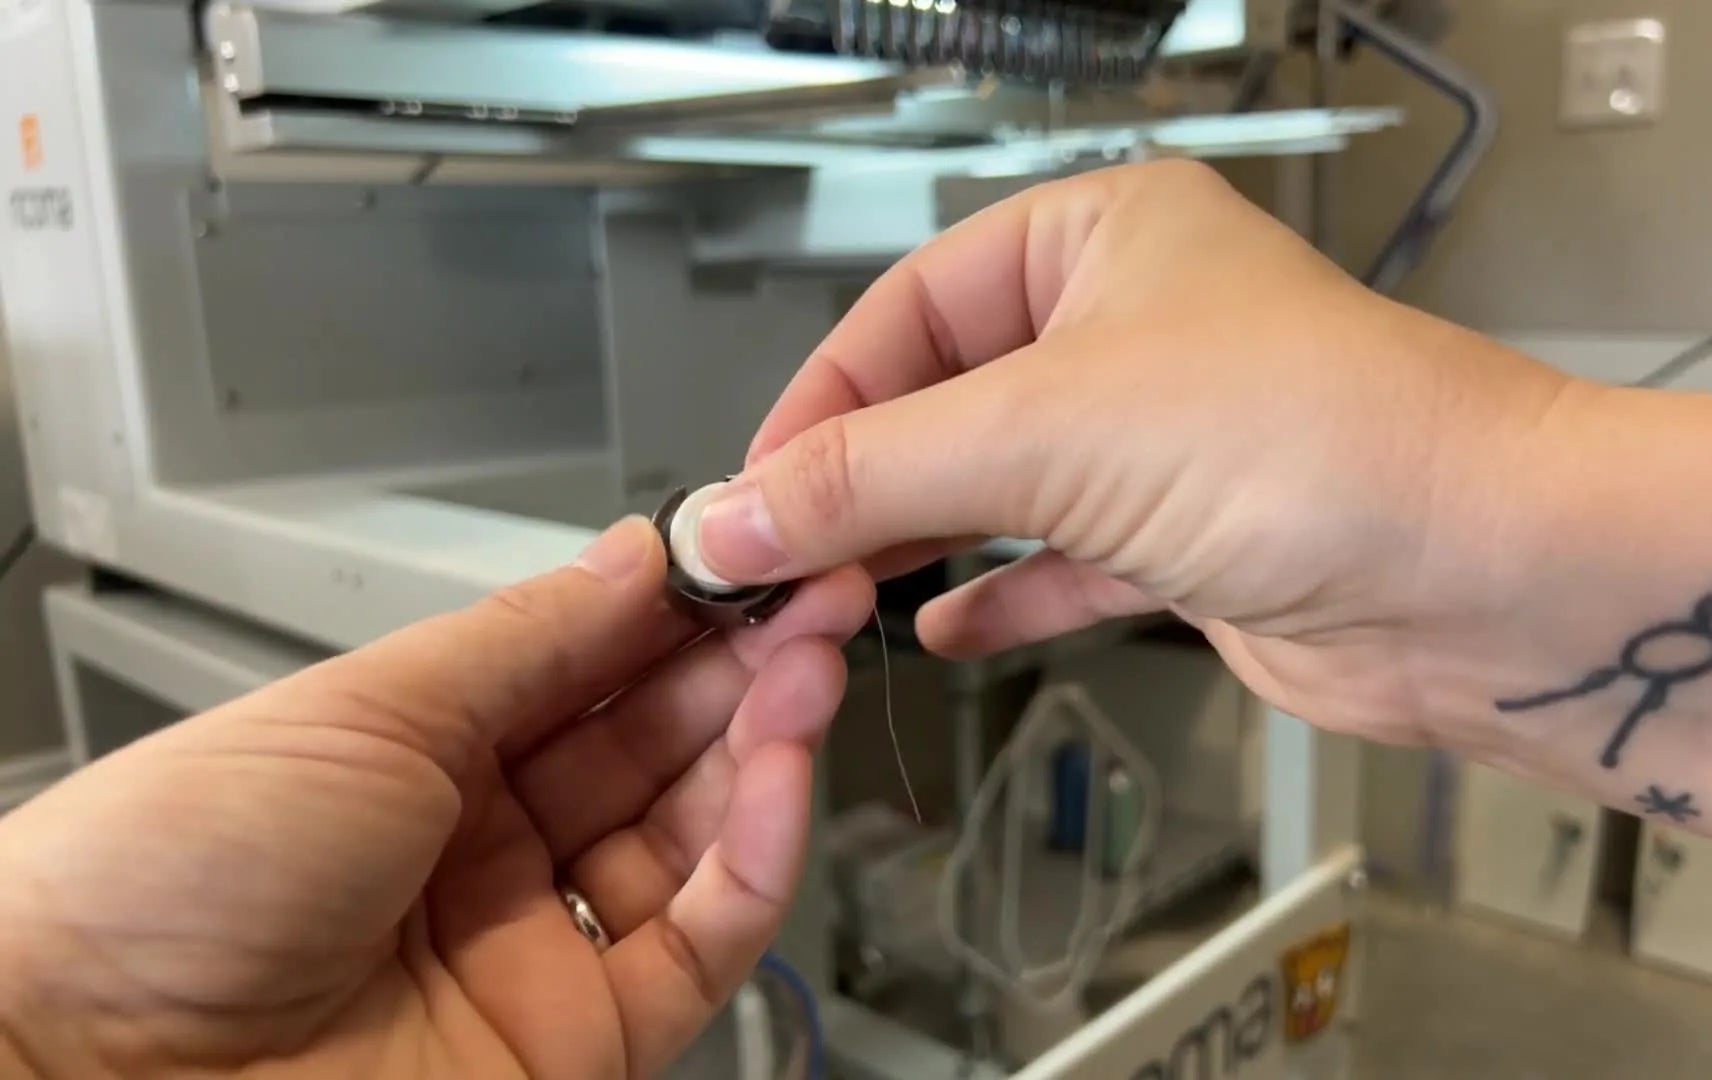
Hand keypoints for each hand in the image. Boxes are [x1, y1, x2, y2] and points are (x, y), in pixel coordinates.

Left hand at [0, 519, 871, 1077]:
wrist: (94, 1069)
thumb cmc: (166, 878)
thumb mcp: (365, 710)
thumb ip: (528, 640)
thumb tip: (637, 555)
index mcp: (420, 760)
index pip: (589, 671)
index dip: (676, 613)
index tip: (748, 555)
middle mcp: (486, 851)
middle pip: (654, 750)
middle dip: (742, 666)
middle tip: (811, 594)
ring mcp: (536, 948)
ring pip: (696, 841)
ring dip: (765, 748)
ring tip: (809, 665)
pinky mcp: (581, 1042)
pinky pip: (702, 942)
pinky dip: (758, 858)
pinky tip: (779, 774)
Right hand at [695, 160, 1573, 745]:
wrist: (1481, 577)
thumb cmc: (1317, 440)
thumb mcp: (1044, 431)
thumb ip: (868, 476)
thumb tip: (727, 515)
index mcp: (1100, 237)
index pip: (908, 308)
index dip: (819, 401)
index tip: (747, 493)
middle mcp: (1134, 326)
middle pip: (946, 400)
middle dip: (857, 484)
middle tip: (772, 561)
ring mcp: (1166, 437)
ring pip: (999, 486)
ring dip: (912, 545)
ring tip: (825, 601)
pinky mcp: (1192, 541)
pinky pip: (1062, 564)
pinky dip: (997, 596)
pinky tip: (933, 631)